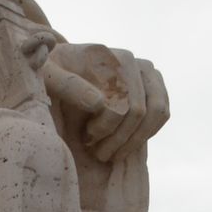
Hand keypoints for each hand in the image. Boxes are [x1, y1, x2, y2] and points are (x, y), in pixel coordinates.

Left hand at [46, 41, 169, 162]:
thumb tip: (99, 103)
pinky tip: (125, 143)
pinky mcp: (154, 82)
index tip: (87, 139)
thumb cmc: (52, 72)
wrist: (65, 63)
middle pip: (138, 111)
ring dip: (136, 139)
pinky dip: (147, 131)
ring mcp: (146, 70)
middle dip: (120, 139)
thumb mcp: (49, 76)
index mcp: (110, 57)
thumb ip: (68, 85)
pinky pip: (163, 112)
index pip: (118, 103)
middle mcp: (133, 60)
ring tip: (113, 153)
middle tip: (99, 154)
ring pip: (156, 112)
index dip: (104, 128)